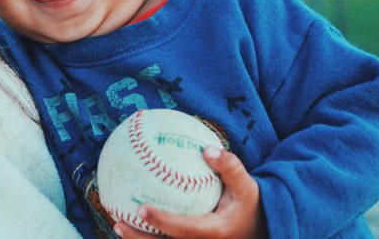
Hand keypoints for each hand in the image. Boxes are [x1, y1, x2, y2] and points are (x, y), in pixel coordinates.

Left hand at [113, 147, 268, 238]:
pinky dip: (148, 236)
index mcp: (214, 232)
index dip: (162, 221)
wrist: (261, 231)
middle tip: (118, 221)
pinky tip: (132, 221)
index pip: (184, 229)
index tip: (141, 209)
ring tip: (117, 224)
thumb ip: (230, 167)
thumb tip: (207, 148)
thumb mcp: (247, 186)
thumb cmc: (250, 206)